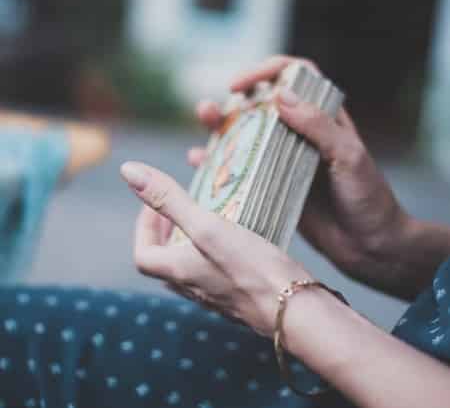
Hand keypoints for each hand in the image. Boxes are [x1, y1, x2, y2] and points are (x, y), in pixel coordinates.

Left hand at [121, 161, 308, 336]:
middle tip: (177, 210)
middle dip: (164, 233)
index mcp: (178, 272)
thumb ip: (169, 199)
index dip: (143, 228)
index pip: (143, 254)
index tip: (155, 206)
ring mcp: (214, 295)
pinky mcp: (236, 296)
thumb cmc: (250, 267)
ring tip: (203, 220)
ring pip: (188, 268)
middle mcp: (192, 288)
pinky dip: (210, 253)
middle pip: (164, 261)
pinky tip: (233, 241)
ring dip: (187, 243)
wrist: (292, 308)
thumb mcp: (206, 225)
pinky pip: (212, 273)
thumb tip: (129, 171)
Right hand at [189, 56, 428, 298]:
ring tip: (202, 126)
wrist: (369, 245)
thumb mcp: (349, 157)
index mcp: (324, 118)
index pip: (294, 77)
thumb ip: (318, 126)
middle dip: (232, 102)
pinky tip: (200, 162)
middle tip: (208, 109)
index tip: (239, 84)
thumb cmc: (368, 198)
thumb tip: (281, 97)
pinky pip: (243, 170)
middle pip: (261, 106)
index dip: (266, 72)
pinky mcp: (274, 186)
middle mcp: (300, 134)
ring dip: (220, 128)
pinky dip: (220, 164)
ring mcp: (285, 161)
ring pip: (247, 136)